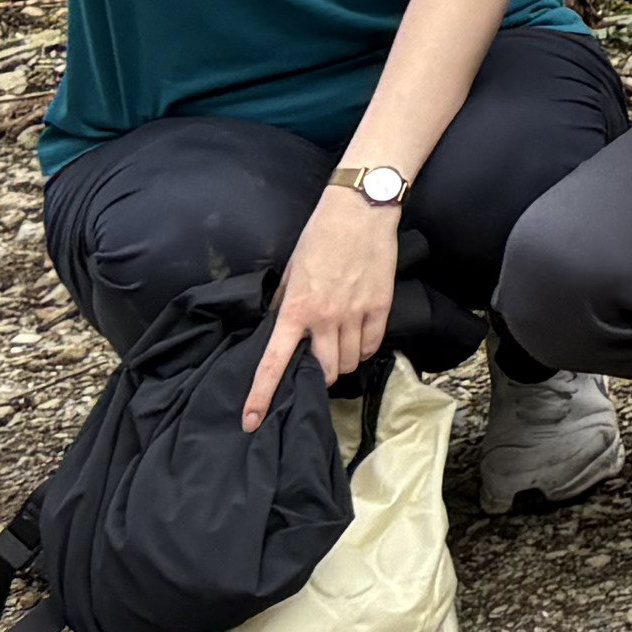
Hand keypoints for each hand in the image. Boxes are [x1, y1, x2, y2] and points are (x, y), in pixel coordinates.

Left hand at [246, 185, 398, 428]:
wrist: (360, 210)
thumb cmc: (320, 235)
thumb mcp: (291, 270)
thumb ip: (285, 302)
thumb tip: (279, 326)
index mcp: (296, 310)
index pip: (273, 363)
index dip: (260, 396)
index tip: (250, 421)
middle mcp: (325, 318)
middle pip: (325, 371)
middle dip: (319, 376)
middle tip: (316, 366)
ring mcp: (356, 313)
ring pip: (350, 362)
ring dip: (342, 362)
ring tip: (339, 347)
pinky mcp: (380, 306)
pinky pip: (372, 344)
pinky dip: (364, 349)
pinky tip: (359, 339)